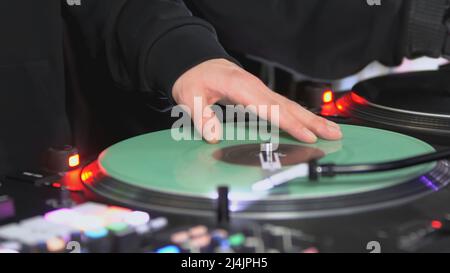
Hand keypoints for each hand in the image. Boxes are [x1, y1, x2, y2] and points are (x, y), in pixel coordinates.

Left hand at [172, 59, 341, 142]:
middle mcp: (255, 87)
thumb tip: (213, 136)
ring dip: (312, 119)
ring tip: (332, 131)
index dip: (290, 125)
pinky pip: (284, 106)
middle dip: (313, 122)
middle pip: (289, 107)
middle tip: (334, 135)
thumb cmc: (194, 79)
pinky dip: (300, 116)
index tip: (307, 137)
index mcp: (241, 87)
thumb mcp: (189, 97)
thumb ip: (201, 116)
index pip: (271, 109)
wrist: (197, 64)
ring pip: (291, 106)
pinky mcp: (260, 94)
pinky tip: (310, 125)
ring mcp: (260, 90)